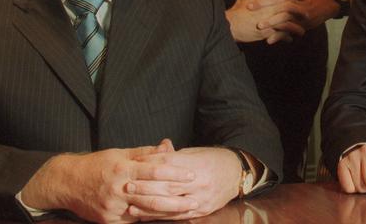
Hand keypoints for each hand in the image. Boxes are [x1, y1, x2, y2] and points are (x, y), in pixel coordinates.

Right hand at [20, 141, 195, 222]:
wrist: (67, 182)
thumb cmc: (97, 164)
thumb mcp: (120, 153)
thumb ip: (144, 152)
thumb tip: (167, 147)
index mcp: (123, 168)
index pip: (154, 171)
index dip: (174, 173)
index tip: (191, 175)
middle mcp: (118, 188)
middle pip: (152, 195)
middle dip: (176, 199)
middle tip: (196, 199)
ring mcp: (113, 207)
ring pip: (145, 211)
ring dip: (167, 213)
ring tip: (187, 212)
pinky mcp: (109, 220)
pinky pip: (134, 221)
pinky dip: (150, 220)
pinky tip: (166, 219)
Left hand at [127, 146, 241, 220]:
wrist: (237, 174)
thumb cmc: (213, 159)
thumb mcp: (196, 152)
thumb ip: (175, 154)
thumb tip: (157, 149)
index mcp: (197, 163)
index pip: (169, 163)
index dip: (150, 163)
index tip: (134, 163)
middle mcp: (200, 182)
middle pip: (168, 185)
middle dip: (145, 186)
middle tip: (128, 185)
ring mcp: (201, 199)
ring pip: (171, 204)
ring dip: (148, 205)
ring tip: (131, 204)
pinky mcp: (201, 211)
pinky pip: (177, 216)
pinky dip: (159, 217)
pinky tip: (145, 216)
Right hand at [225, 0, 304, 43]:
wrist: (230, 24)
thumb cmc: (237, 11)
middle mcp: (270, 7)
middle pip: (291, 7)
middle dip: (300, 12)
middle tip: (308, 15)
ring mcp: (269, 19)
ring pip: (289, 21)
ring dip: (297, 26)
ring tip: (302, 31)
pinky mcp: (267, 31)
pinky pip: (281, 33)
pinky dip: (287, 36)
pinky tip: (290, 39)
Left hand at [254, 0, 338, 31]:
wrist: (325, 7)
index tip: (250, 1)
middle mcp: (299, 3)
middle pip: (281, 3)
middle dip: (265, 7)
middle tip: (250, 10)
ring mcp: (302, 15)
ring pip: (286, 17)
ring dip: (272, 21)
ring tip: (260, 26)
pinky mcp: (303, 26)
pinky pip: (289, 31)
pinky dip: (279, 36)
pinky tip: (269, 40)